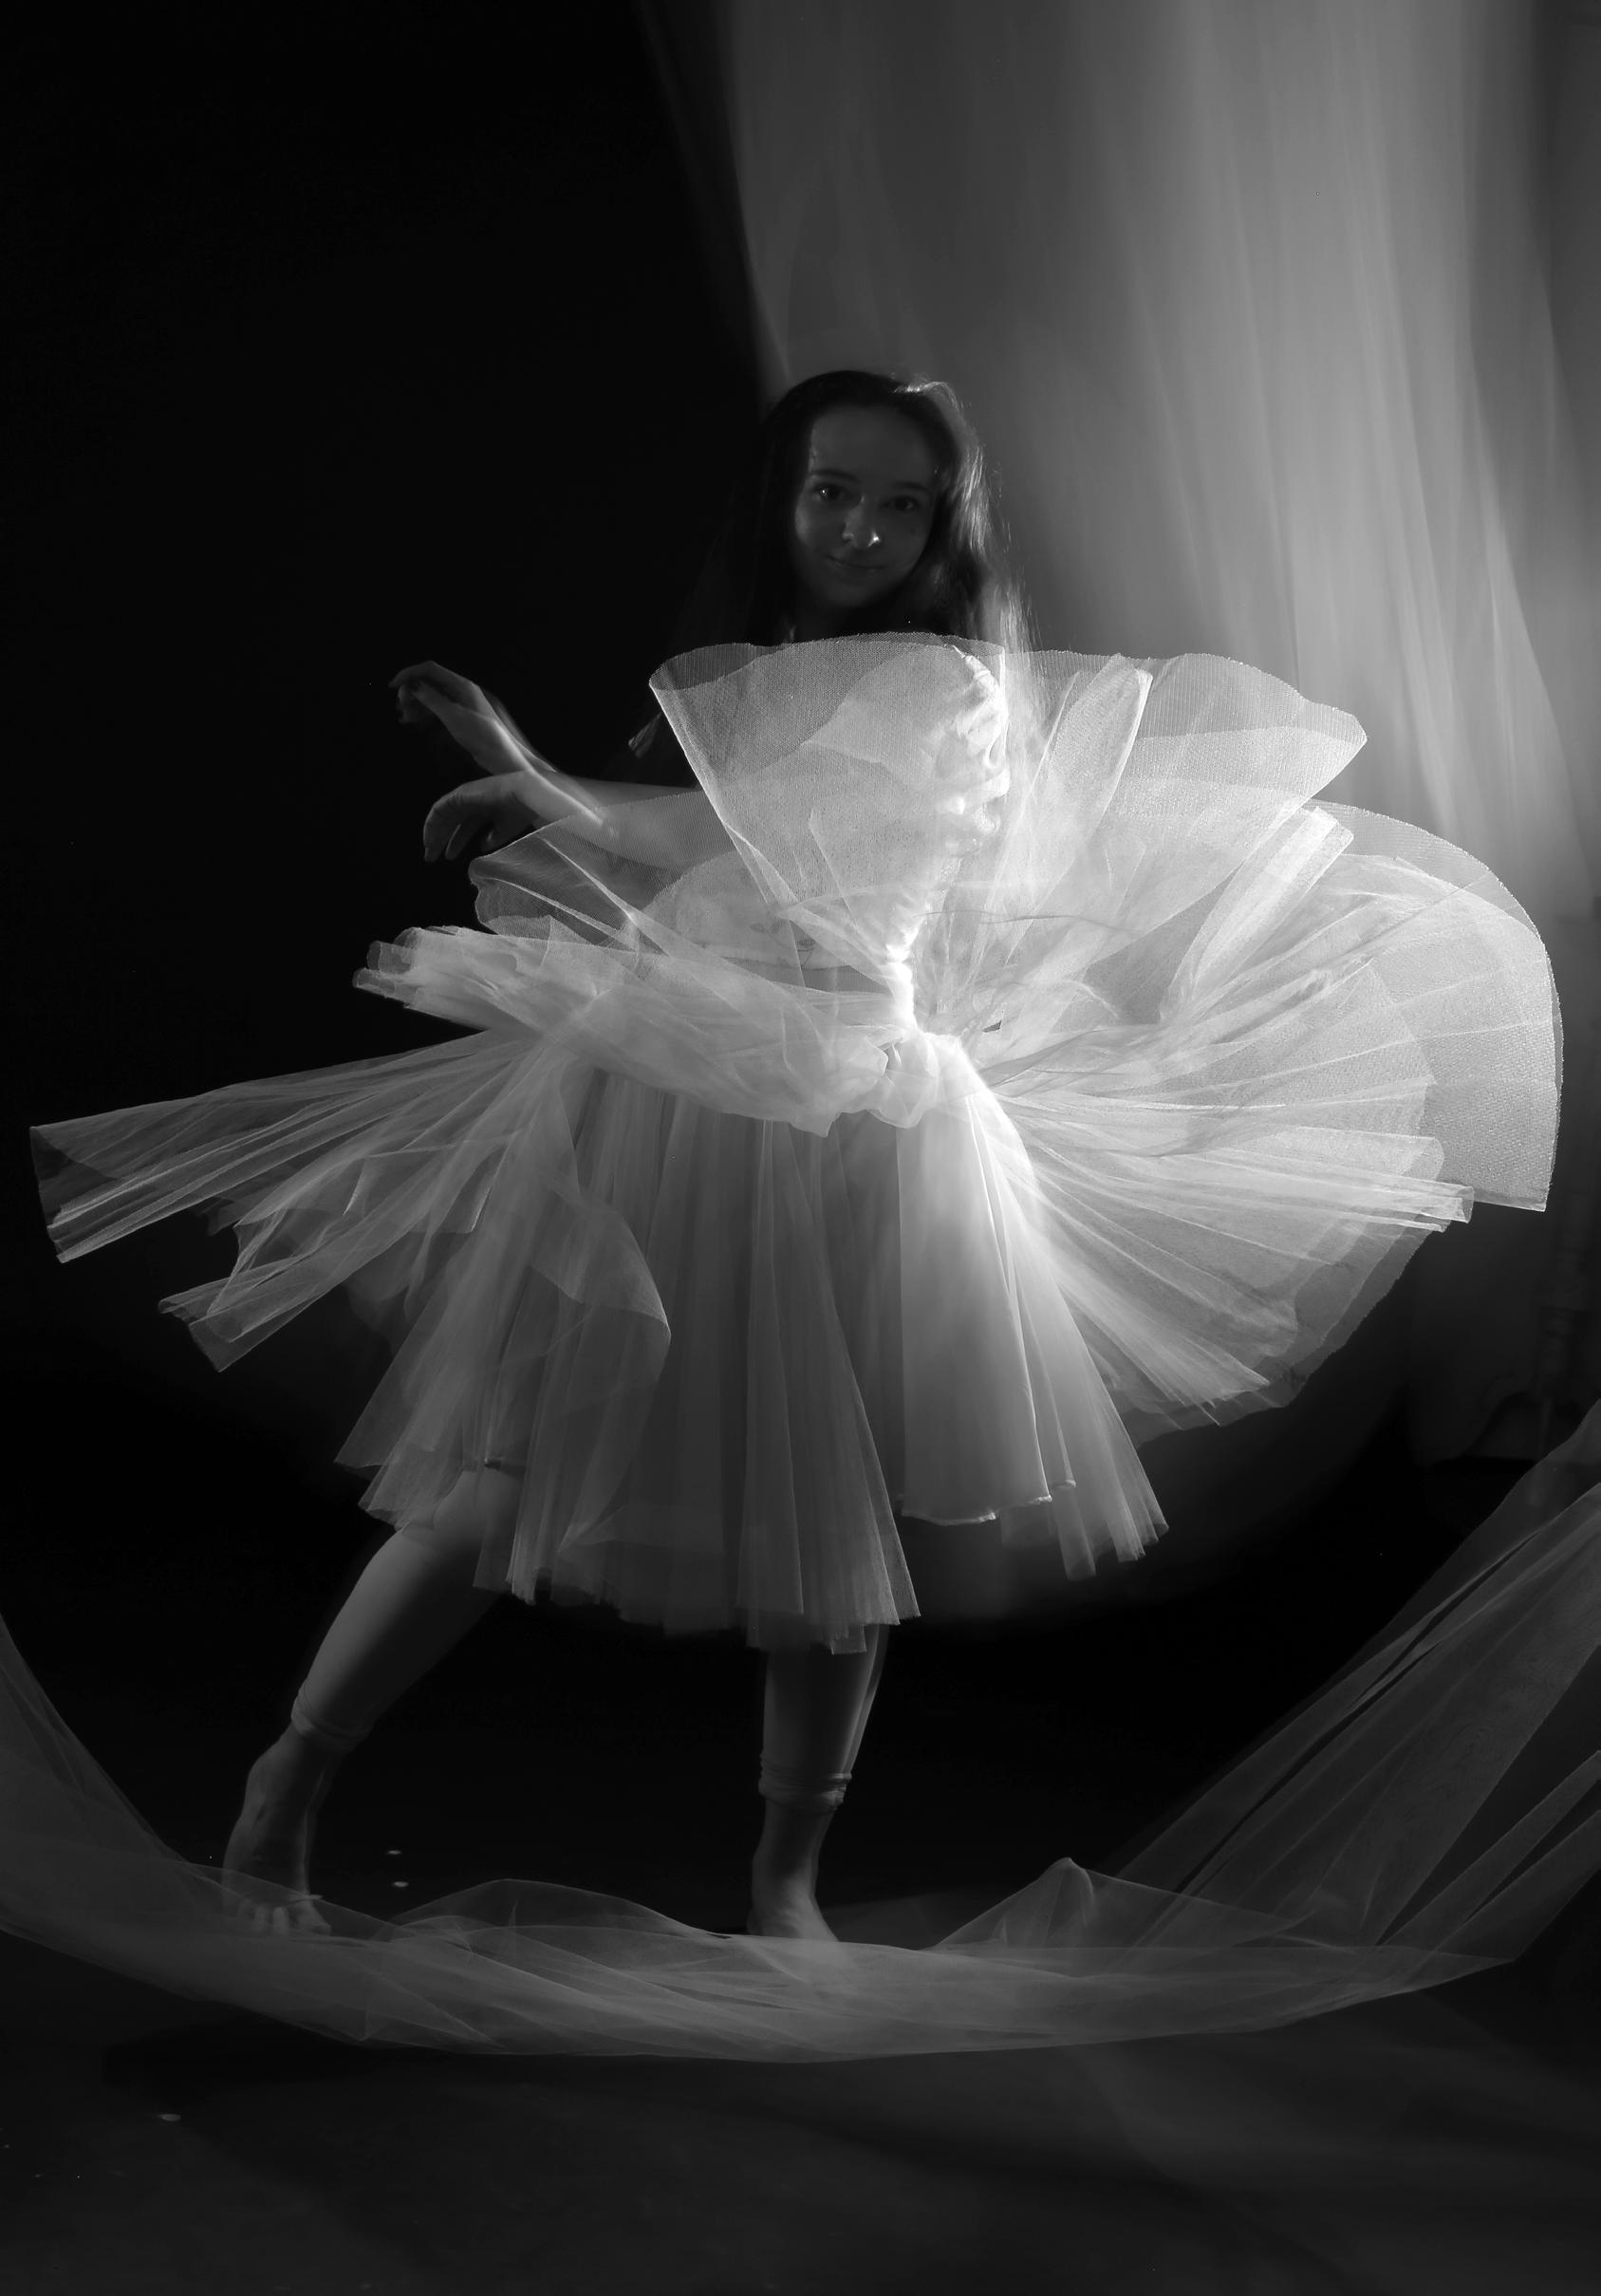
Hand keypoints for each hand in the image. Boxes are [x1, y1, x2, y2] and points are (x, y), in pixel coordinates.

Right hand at [391, 661, 519, 776]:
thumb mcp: (453, 716)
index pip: (430, 669)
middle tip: (399, 706)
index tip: (393, 686)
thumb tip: (413, 685)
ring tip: (403, 717)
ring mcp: (459, 704)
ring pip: (431, 697)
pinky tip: (412, 721)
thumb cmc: (482, 736)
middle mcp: (460, 691)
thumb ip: (432, 699)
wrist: (501, 757)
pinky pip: (436, 709)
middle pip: (429, 682)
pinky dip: (424, 713)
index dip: (409, 674)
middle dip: (411, 691)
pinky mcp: (459, 717)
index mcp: (461, 685)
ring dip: (415, 704)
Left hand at [422, 772, 545, 863]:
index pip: (464, 828)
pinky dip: (433, 822)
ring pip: (443, 816)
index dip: (455, 843)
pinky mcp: (459, 794)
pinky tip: (430, 836)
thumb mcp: (505, 831)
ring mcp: (465, 797)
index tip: (447, 857)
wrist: (524, 796)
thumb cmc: (519, 812)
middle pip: (451, 823)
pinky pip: (440, 808)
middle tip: (431, 857)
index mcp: (484, 810)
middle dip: (441, 840)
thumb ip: (492, 838)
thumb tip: (481, 846)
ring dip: (434, 833)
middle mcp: (472, 802)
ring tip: (429, 850)